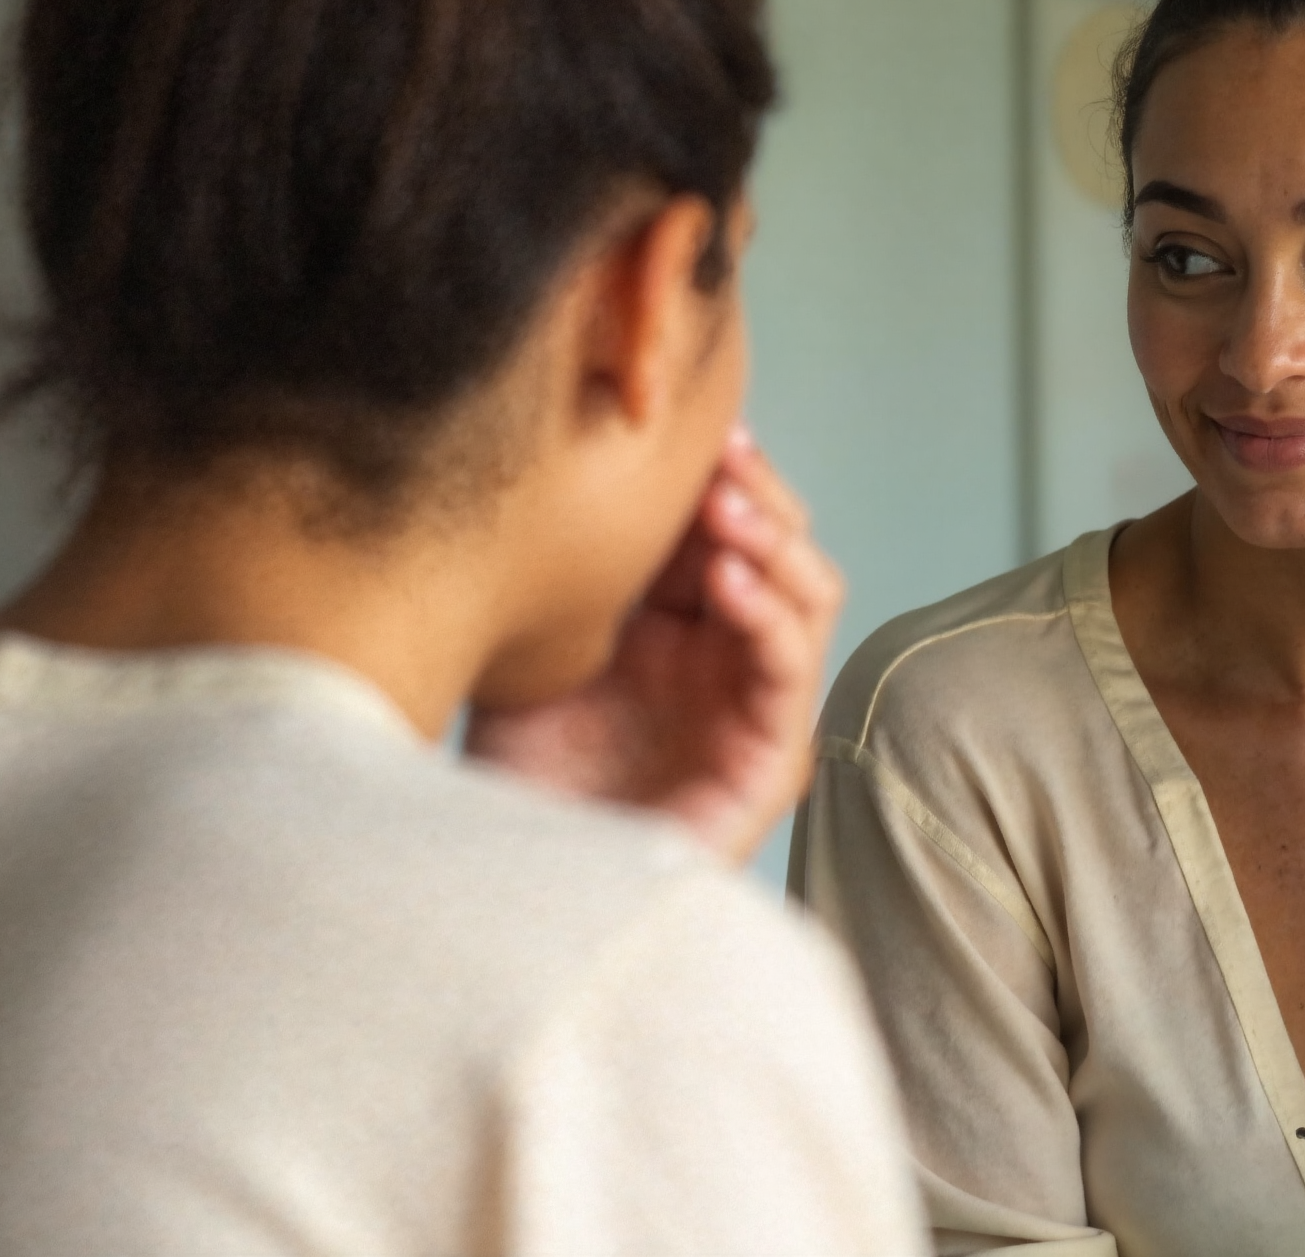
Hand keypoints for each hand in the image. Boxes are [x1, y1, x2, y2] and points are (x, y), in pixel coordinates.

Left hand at [466, 426, 844, 863]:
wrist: (496, 883)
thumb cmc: (507, 767)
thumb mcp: (536, 636)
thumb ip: (578, 561)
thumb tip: (579, 450)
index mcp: (680, 621)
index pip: (729, 523)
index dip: (720, 470)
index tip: (685, 421)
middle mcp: (726, 658)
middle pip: (781, 546)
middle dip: (755, 491)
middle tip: (716, 452)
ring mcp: (754, 709)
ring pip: (808, 594)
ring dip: (775, 541)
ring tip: (724, 508)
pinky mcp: (767, 764)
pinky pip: (792, 672)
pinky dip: (769, 615)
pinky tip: (725, 577)